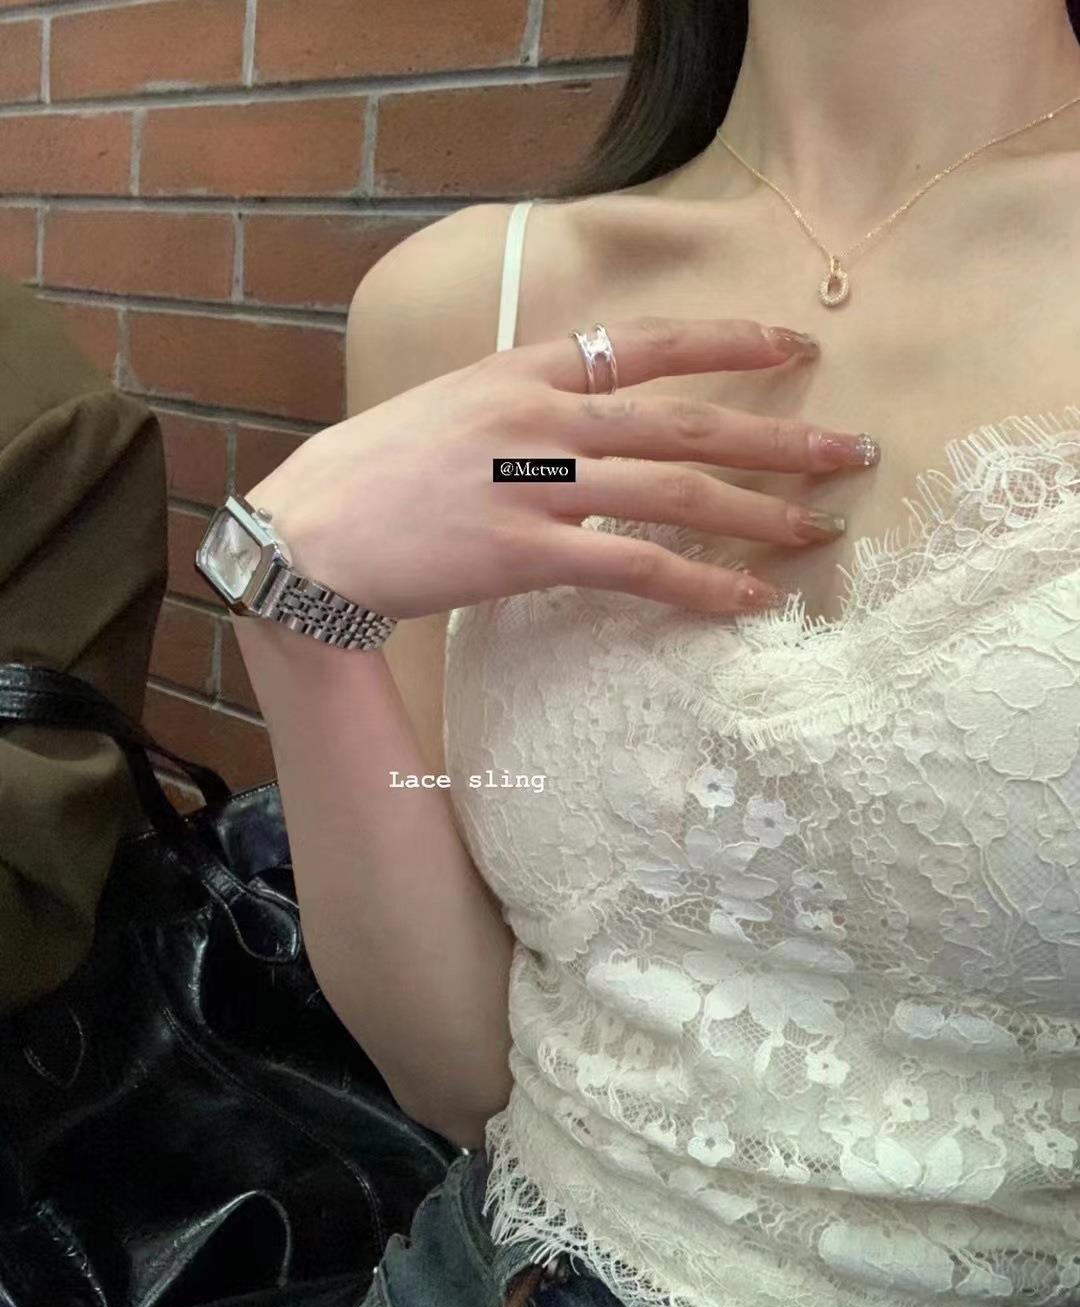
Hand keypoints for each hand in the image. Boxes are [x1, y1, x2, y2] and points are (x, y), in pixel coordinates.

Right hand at [245, 315, 878, 620]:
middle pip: (685, 422)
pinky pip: (631, 565)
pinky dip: (696, 583)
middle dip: (776, 438)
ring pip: (672, 493)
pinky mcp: (521, 552)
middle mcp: (538, 415)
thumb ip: (522, 409)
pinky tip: (745, 600)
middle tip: (850, 452)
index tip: (795, 345)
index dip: (730, 343)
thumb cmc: (369, 474)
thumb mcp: (448, 409)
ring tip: (819, 532)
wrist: (304, 532)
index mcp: (522, 370)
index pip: (646, 343)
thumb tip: (585, 427)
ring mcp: (531, 482)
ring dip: (756, 513)